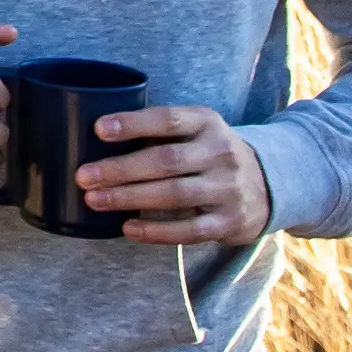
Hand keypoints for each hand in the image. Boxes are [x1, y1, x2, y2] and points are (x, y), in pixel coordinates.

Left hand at [77, 106, 273, 243]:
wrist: (268, 184)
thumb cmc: (209, 154)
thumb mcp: (196, 130)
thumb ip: (160, 132)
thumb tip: (95, 137)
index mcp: (207, 123)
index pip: (168, 120)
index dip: (133, 124)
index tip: (98, 129)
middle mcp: (221, 153)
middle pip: (165, 160)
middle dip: (120, 169)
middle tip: (84, 176)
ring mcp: (228, 189)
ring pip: (174, 194)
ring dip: (130, 198)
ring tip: (94, 200)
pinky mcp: (229, 222)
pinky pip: (188, 230)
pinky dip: (155, 231)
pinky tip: (127, 228)